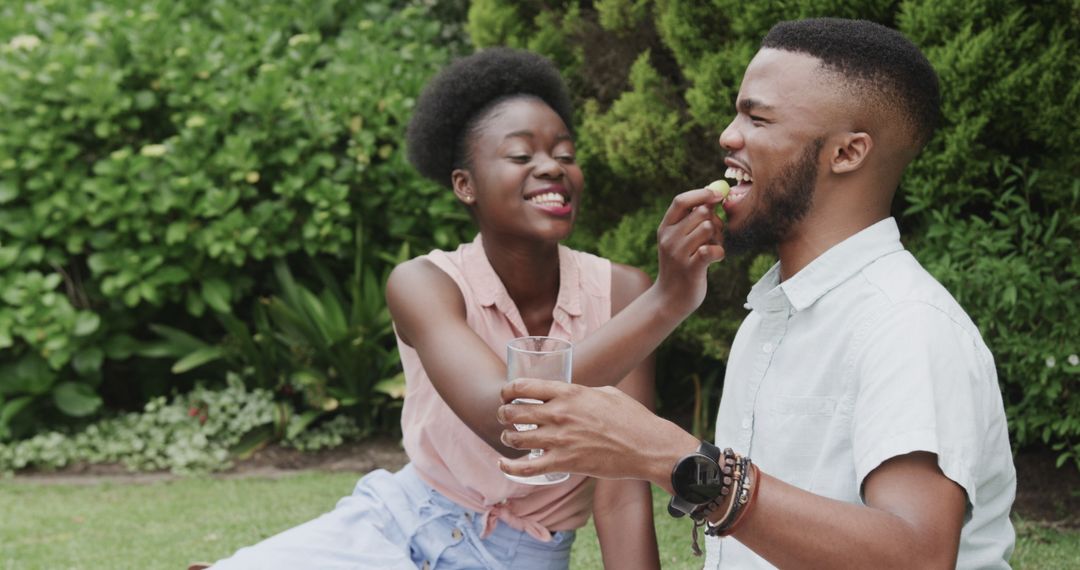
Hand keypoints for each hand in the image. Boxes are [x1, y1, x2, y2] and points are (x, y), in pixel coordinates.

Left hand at [497, 379, 695, 483]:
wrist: (646, 446)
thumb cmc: (631, 418)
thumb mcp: (605, 393)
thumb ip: (582, 392)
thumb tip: (570, 394)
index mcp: (569, 393)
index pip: (524, 387)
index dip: (508, 391)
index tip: (506, 395)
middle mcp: (559, 414)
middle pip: (514, 412)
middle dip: (503, 414)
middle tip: (505, 417)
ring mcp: (560, 440)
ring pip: (516, 438)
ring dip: (507, 438)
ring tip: (508, 438)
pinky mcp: (564, 463)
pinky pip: (526, 467)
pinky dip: (509, 467)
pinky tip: (503, 464)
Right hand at [654, 188, 725, 317]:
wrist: (669, 299)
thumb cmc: (679, 266)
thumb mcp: (677, 241)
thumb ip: (691, 219)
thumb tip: (714, 194)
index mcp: (665, 228)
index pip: (681, 200)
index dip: (701, 193)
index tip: (717, 195)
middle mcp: (669, 238)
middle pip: (701, 212)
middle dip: (715, 220)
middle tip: (716, 234)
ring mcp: (678, 253)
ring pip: (709, 228)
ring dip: (718, 236)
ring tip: (714, 247)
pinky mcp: (691, 269)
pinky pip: (712, 249)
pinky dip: (719, 252)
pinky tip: (715, 258)